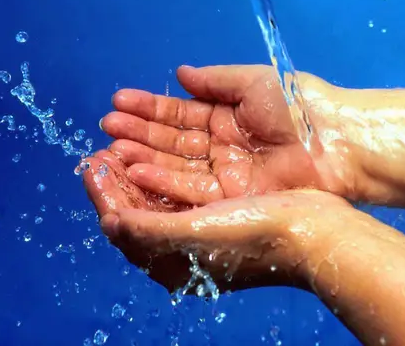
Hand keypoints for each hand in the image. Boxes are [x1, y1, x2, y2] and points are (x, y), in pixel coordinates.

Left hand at [82, 149, 350, 292]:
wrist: (313, 230)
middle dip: (117, 178)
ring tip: (121, 141)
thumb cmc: (254, 236)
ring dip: (137, 166)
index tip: (91, 164)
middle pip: (137, 209)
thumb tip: (109, 221)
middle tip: (101, 149)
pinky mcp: (219, 209)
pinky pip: (177, 186)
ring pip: (156, 194)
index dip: (104, 194)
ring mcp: (202, 227)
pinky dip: (162, 167)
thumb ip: (148, 229)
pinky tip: (154, 148)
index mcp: (173, 263)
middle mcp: (183, 248)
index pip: (125, 227)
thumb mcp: (195, 235)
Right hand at [100, 65, 357, 205]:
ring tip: (112, 149)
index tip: (118, 101)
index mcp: (226, 115)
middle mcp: (220, 145)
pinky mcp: (230, 198)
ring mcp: (224, 173)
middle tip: (107, 127)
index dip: (149, 107)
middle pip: (172, 141)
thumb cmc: (298, 105)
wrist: (336, 143)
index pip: (179, 112)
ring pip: (175, 166)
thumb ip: (215, 81)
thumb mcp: (253, 83)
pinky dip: (163, 180)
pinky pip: (190, 190)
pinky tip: (136, 171)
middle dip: (139, 133)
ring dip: (143, 157)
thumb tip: (180, 74)